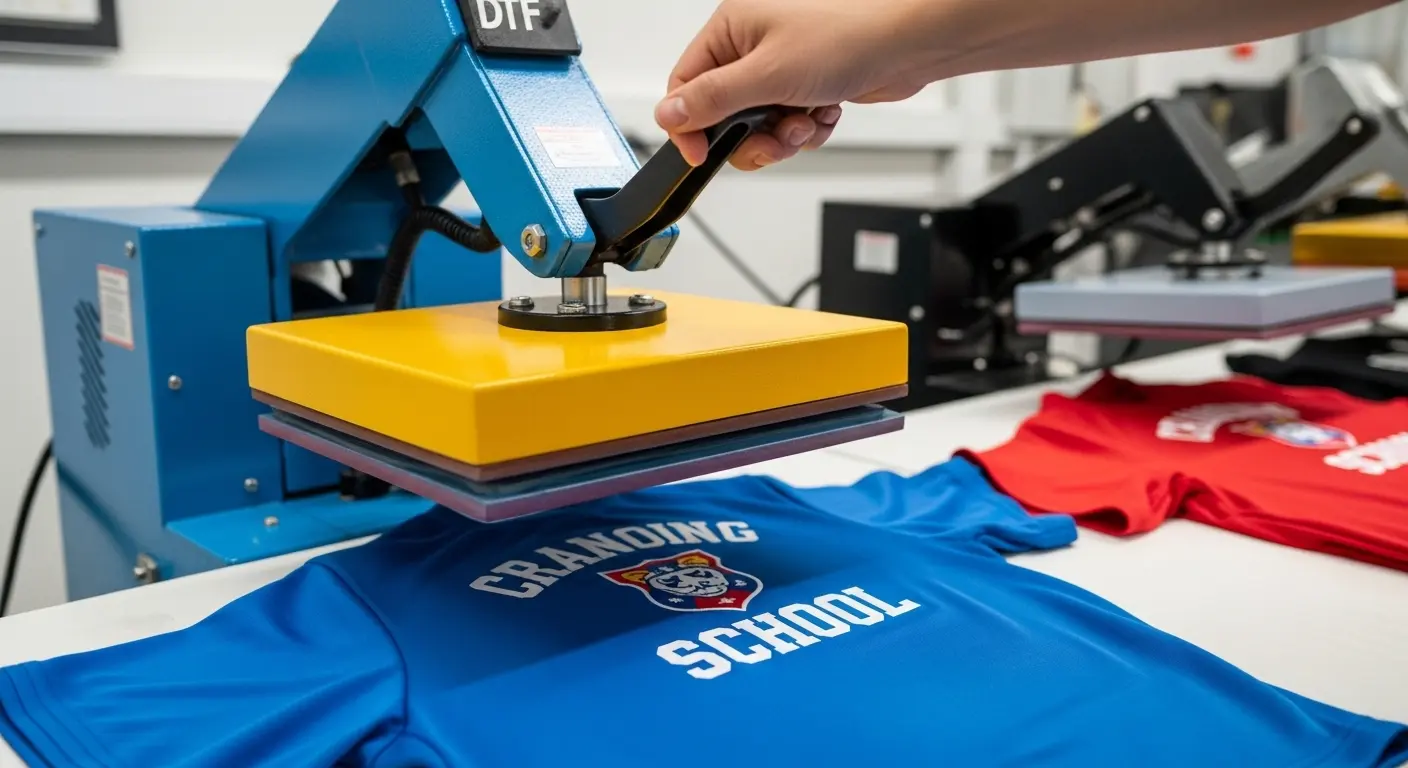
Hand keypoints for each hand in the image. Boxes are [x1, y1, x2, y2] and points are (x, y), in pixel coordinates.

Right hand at [655, 0, 939, 169]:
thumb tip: (667, 115)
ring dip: (782, 135)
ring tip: (806, 122)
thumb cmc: (848, 36)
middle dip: (751, 134)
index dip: (691, 125)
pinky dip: (806, 128)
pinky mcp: (808, 83)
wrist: (909, 43)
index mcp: (732, 26)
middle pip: (725, 111)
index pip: (687, 84)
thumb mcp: (766, 75)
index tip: (701, 155)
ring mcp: (782, 64)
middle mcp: (753, 43)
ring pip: (759, 124)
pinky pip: (788, 122)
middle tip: (773, 137)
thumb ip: (711, 99)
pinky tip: (826, 113)